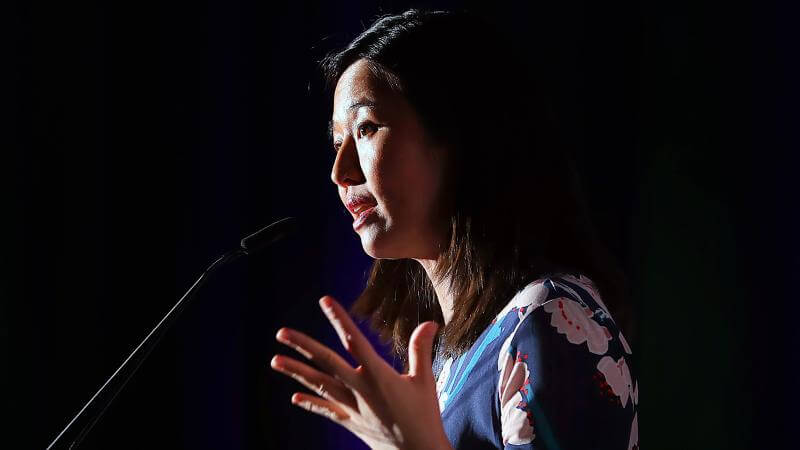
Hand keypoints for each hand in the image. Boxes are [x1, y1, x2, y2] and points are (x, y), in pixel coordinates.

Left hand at [270, 295, 452, 449]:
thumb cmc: (424, 416)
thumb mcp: (425, 381)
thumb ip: (421, 349)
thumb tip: (431, 322)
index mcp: (378, 376)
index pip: (354, 341)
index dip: (339, 319)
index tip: (325, 301)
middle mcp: (359, 390)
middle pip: (326, 363)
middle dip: (303, 346)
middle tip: (282, 332)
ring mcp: (351, 407)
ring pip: (320, 385)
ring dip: (297, 372)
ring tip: (275, 360)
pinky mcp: (350, 422)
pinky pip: (326, 410)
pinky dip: (311, 403)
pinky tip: (294, 398)